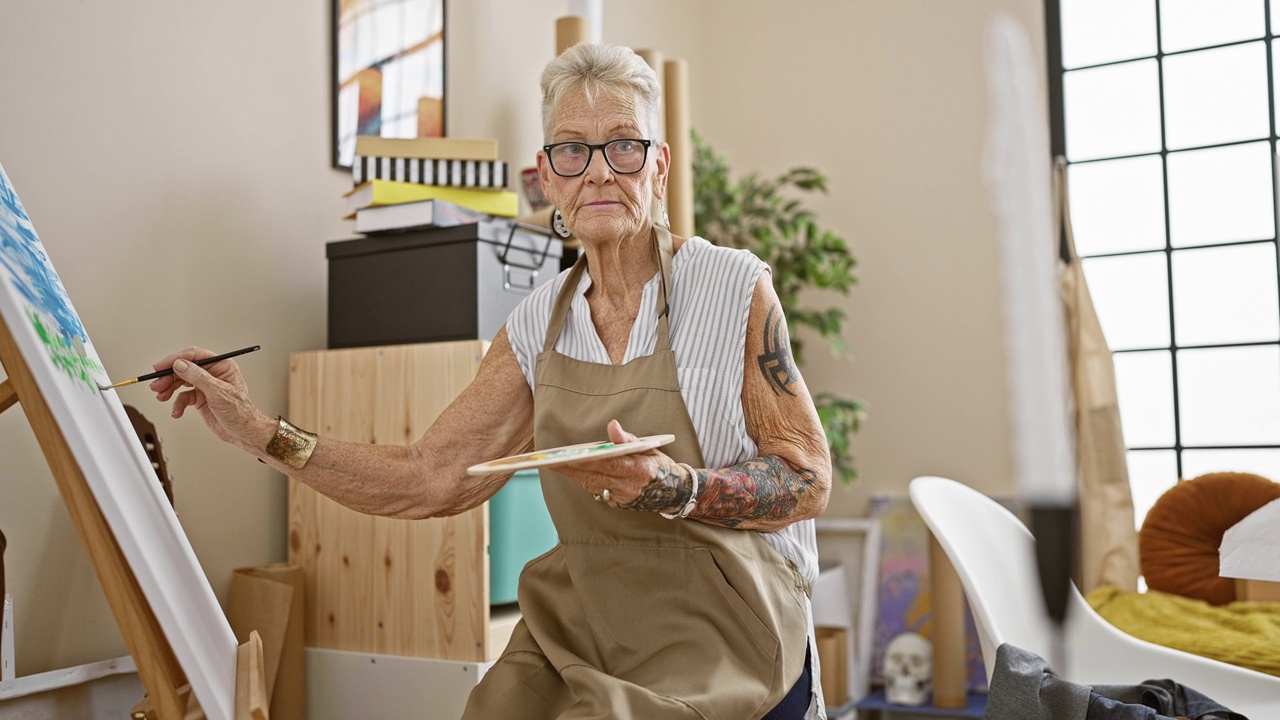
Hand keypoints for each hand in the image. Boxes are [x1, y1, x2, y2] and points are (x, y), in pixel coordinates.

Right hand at [151, 346, 271, 450]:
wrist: (243, 432)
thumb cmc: (240, 412)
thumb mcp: (218, 392)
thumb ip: (198, 377)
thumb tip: (181, 365)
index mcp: (221, 366)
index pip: (194, 356)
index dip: (175, 359)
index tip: (160, 367)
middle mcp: (212, 373)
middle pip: (184, 368)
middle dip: (169, 377)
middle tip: (157, 385)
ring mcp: (205, 386)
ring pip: (181, 382)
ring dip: (169, 389)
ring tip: (161, 396)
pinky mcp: (200, 398)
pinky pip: (183, 397)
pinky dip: (177, 404)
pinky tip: (176, 412)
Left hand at [555, 419, 690, 512]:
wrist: (674, 491)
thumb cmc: (660, 465)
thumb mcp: (648, 447)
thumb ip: (627, 439)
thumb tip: (612, 426)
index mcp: (638, 469)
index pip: (605, 464)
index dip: (582, 460)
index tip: (563, 456)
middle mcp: (629, 486)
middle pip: (592, 477)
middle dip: (569, 469)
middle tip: (549, 461)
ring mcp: (623, 498)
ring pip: (591, 486)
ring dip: (573, 476)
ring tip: (556, 465)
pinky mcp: (619, 504)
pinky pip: (597, 492)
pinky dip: (584, 483)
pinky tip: (573, 474)